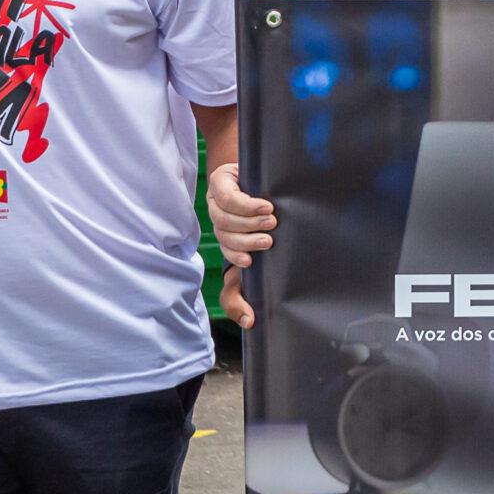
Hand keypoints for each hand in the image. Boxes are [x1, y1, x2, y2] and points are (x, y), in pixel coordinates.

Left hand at [207, 160, 275, 331]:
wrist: (274, 171)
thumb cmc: (276, 216)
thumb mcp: (273, 247)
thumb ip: (257, 280)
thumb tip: (248, 322)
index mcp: (234, 251)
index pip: (226, 280)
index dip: (234, 284)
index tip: (252, 268)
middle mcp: (222, 229)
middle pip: (224, 242)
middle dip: (247, 242)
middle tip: (270, 239)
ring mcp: (217, 205)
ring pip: (223, 220)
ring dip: (248, 222)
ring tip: (271, 218)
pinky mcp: (219, 182)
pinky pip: (226, 198)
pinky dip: (246, 204)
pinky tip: (264, 204)